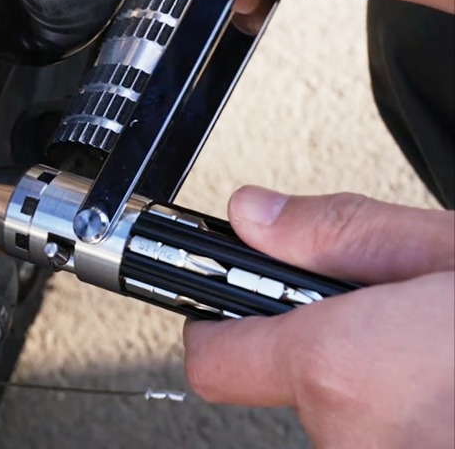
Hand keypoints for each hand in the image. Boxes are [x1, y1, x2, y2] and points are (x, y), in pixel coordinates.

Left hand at [184, 186, 454, 447]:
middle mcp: (353, 439)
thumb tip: (254, 216)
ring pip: (342, 416)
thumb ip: (339, 234)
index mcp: (340, 368)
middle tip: (386, 312)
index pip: (211, 360)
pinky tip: (443, 379)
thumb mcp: (446, 250)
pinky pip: (382, 439)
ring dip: (372, 383)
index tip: (228, 294)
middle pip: (288, 384)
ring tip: (429, 348)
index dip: (217, 321)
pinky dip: (407, 412)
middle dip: (325, 346)